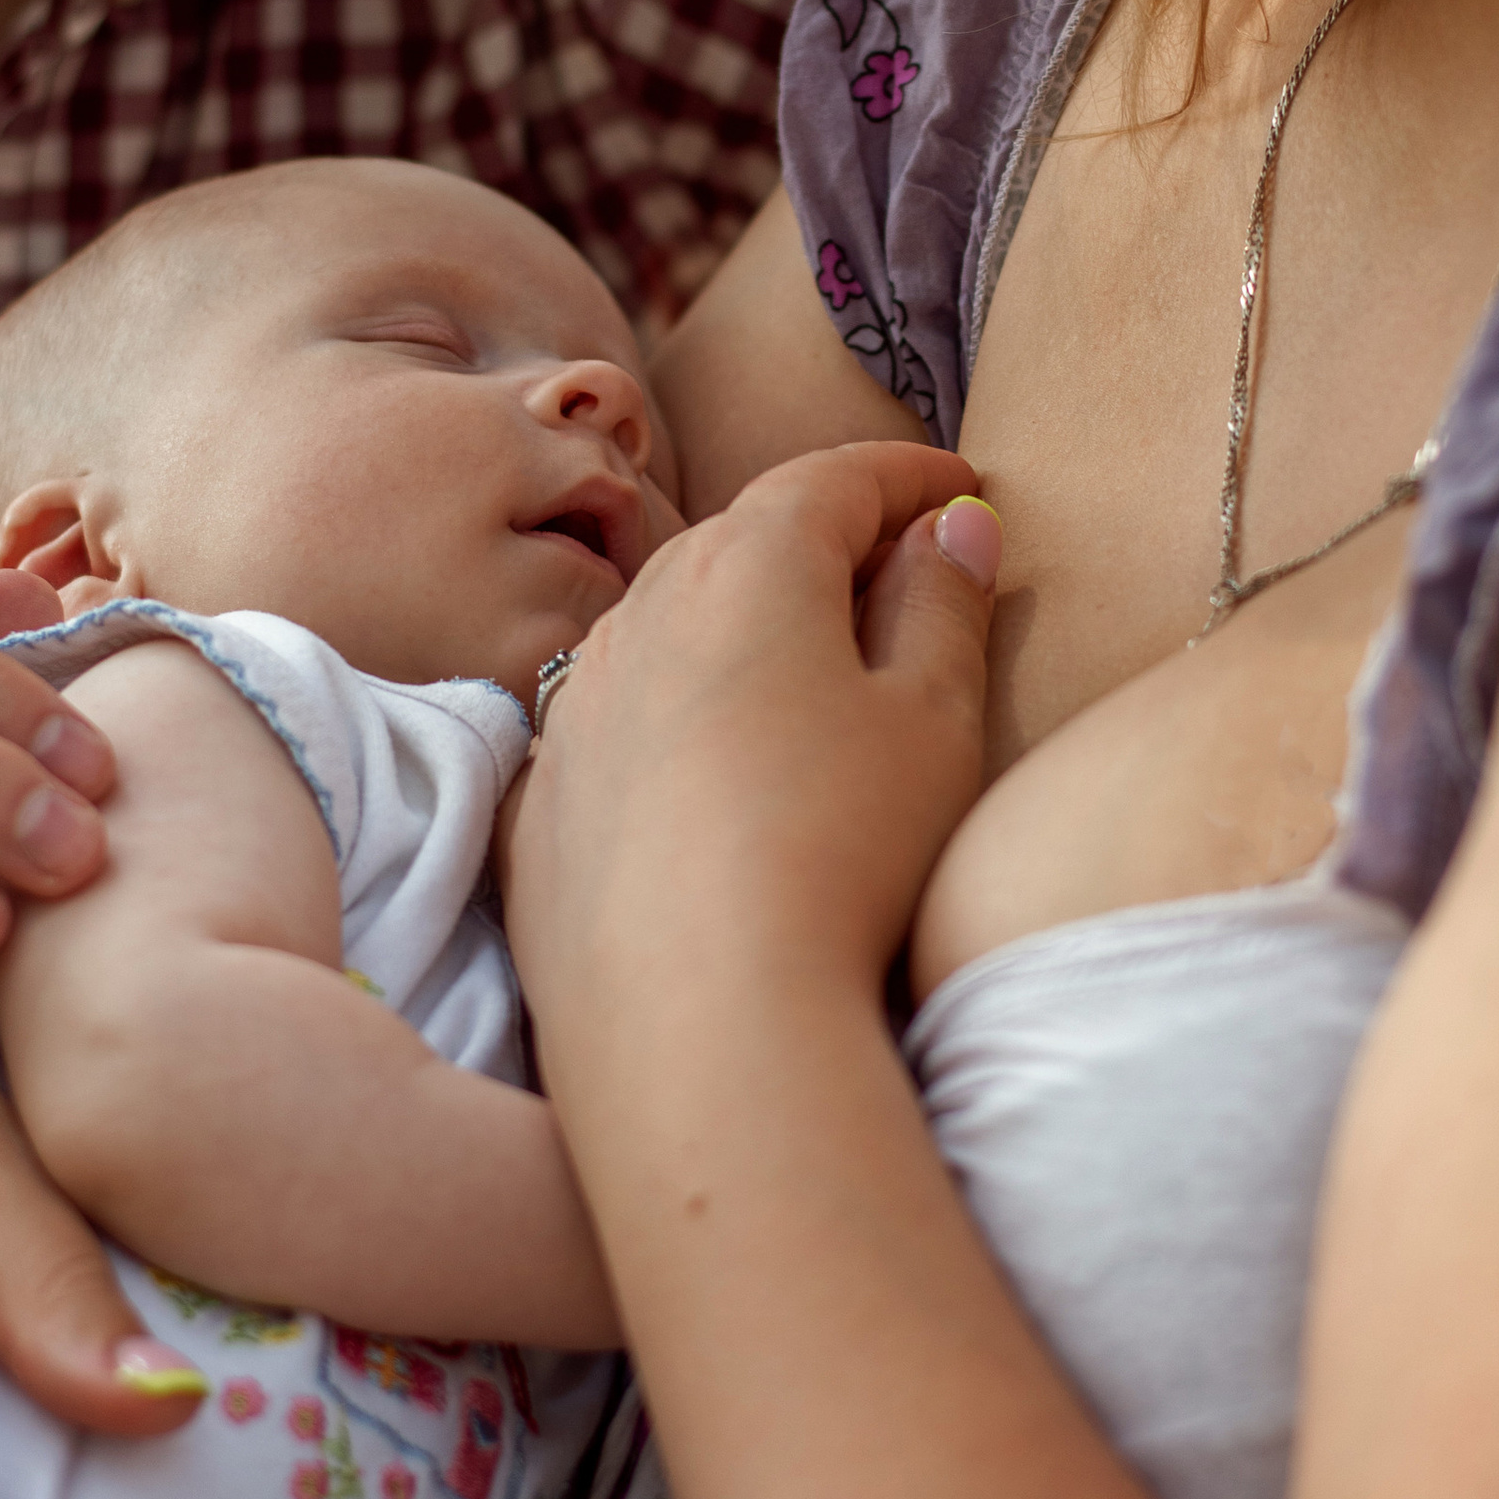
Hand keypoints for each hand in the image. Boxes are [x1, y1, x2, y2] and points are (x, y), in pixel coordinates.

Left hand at [507, 442, 998, 1031]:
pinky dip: (672, 712)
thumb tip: (951, 527)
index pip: (832, 480)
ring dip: (736, 621)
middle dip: (820, 535)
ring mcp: (574, 709)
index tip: (959, 485)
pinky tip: (712, 762)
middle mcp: (638, 615)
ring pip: (664, 624)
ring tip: (806, 659)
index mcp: (748, 571)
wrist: (696, 1023)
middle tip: (895, 560)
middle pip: (739, 540)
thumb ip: (943, 606)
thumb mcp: (933, 721)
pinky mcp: (539, 803)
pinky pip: (615, 721)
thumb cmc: (842, 855)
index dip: (905, 475)